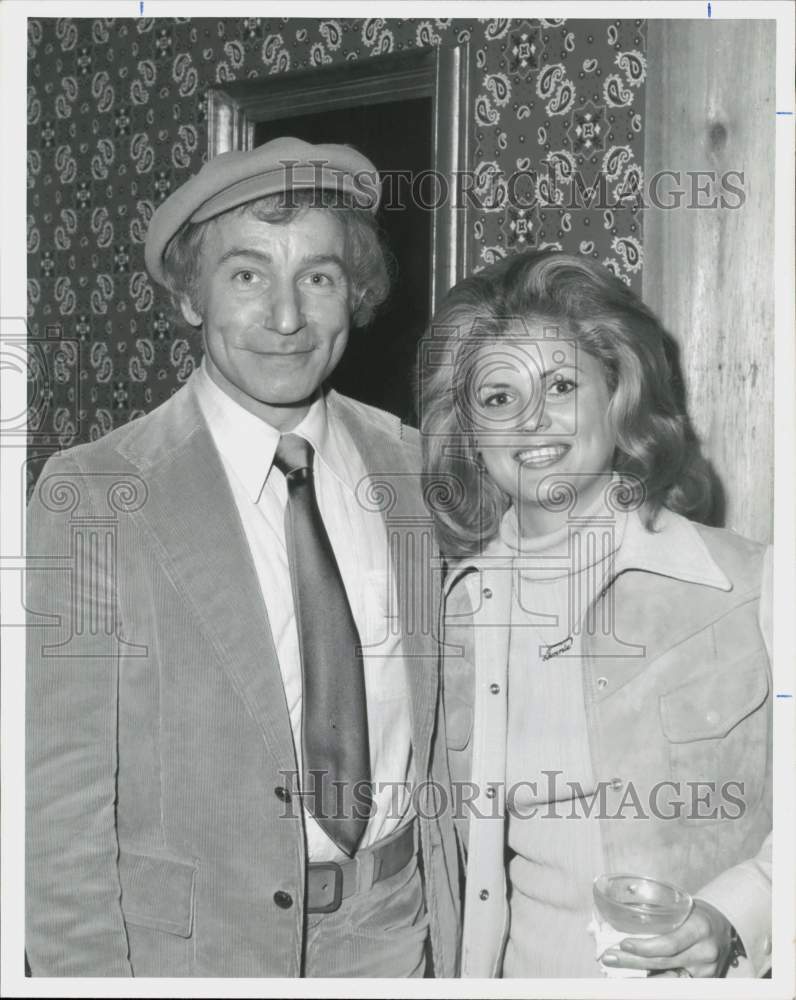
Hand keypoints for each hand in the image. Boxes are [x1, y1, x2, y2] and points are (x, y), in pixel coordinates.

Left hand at [600, 899, 733, 977]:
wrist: (722, 925)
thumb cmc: (691, 913)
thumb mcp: (676, 906)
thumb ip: (647, 912)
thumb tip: (600, 921)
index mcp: (699, 927)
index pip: (670, 943)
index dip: (645, 947)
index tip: (623, 945)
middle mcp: (705, 952)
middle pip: (664, 963)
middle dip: (633, 962)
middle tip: (609, 957)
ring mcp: (706, 971)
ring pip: (669, 979)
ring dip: (640, 977)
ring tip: (616, 974)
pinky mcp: (704, 982)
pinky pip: (675, 986)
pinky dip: (654, 982)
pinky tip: (636, 980)